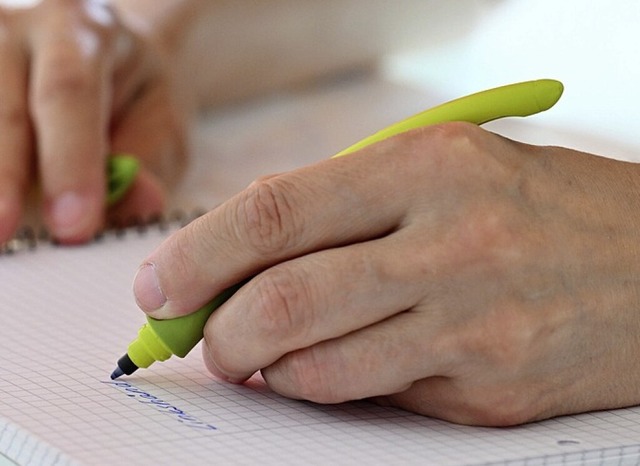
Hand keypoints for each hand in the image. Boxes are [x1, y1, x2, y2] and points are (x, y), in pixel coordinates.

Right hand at [0, 0, 186, 243]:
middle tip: (10, 235)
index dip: (68, 161)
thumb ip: (149, 161)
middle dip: (8, 179)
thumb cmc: (133, 95)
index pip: (69, 92)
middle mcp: (21, 25)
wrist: (104, 53)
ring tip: (3, 232)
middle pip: (5, 108)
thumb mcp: (161, 122)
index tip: (73, 224)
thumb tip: (140, 201)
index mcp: (84, 30)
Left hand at [133, 122, 639, 425]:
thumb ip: (342, 212)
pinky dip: (327, 386)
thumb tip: (243, 262)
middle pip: (283, 298)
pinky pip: (371, 397)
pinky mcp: (486, 390)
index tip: (159, 285)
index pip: (277, 213)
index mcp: (426, 167)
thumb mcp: (443, 171)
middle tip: (198, 338)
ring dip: (266, 368)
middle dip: (217, 330)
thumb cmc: (535, 208)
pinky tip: (330, 368)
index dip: (200, 254)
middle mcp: (448, 243)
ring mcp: (471, 324)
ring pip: (318, 366)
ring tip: (260, 354)